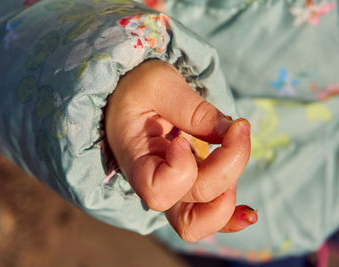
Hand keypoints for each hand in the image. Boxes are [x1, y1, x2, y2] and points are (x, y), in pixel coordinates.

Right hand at [105, 60, 254, 241]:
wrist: (130, 97)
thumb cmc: (138, 88)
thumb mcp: (160, 83)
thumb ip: (193, 108)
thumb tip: (231, 131)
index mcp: (136, 159)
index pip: (158, 190)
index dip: (181, 169)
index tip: (182, 139)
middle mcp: (153, 183)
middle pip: (189, 210)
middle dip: (225, 172)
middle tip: (235, 132)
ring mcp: (172, 188)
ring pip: (199, 225)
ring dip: (227, 206)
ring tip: (238, 165)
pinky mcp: (188, 185)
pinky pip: (208, 216)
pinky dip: (230, 217)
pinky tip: (248, 212)